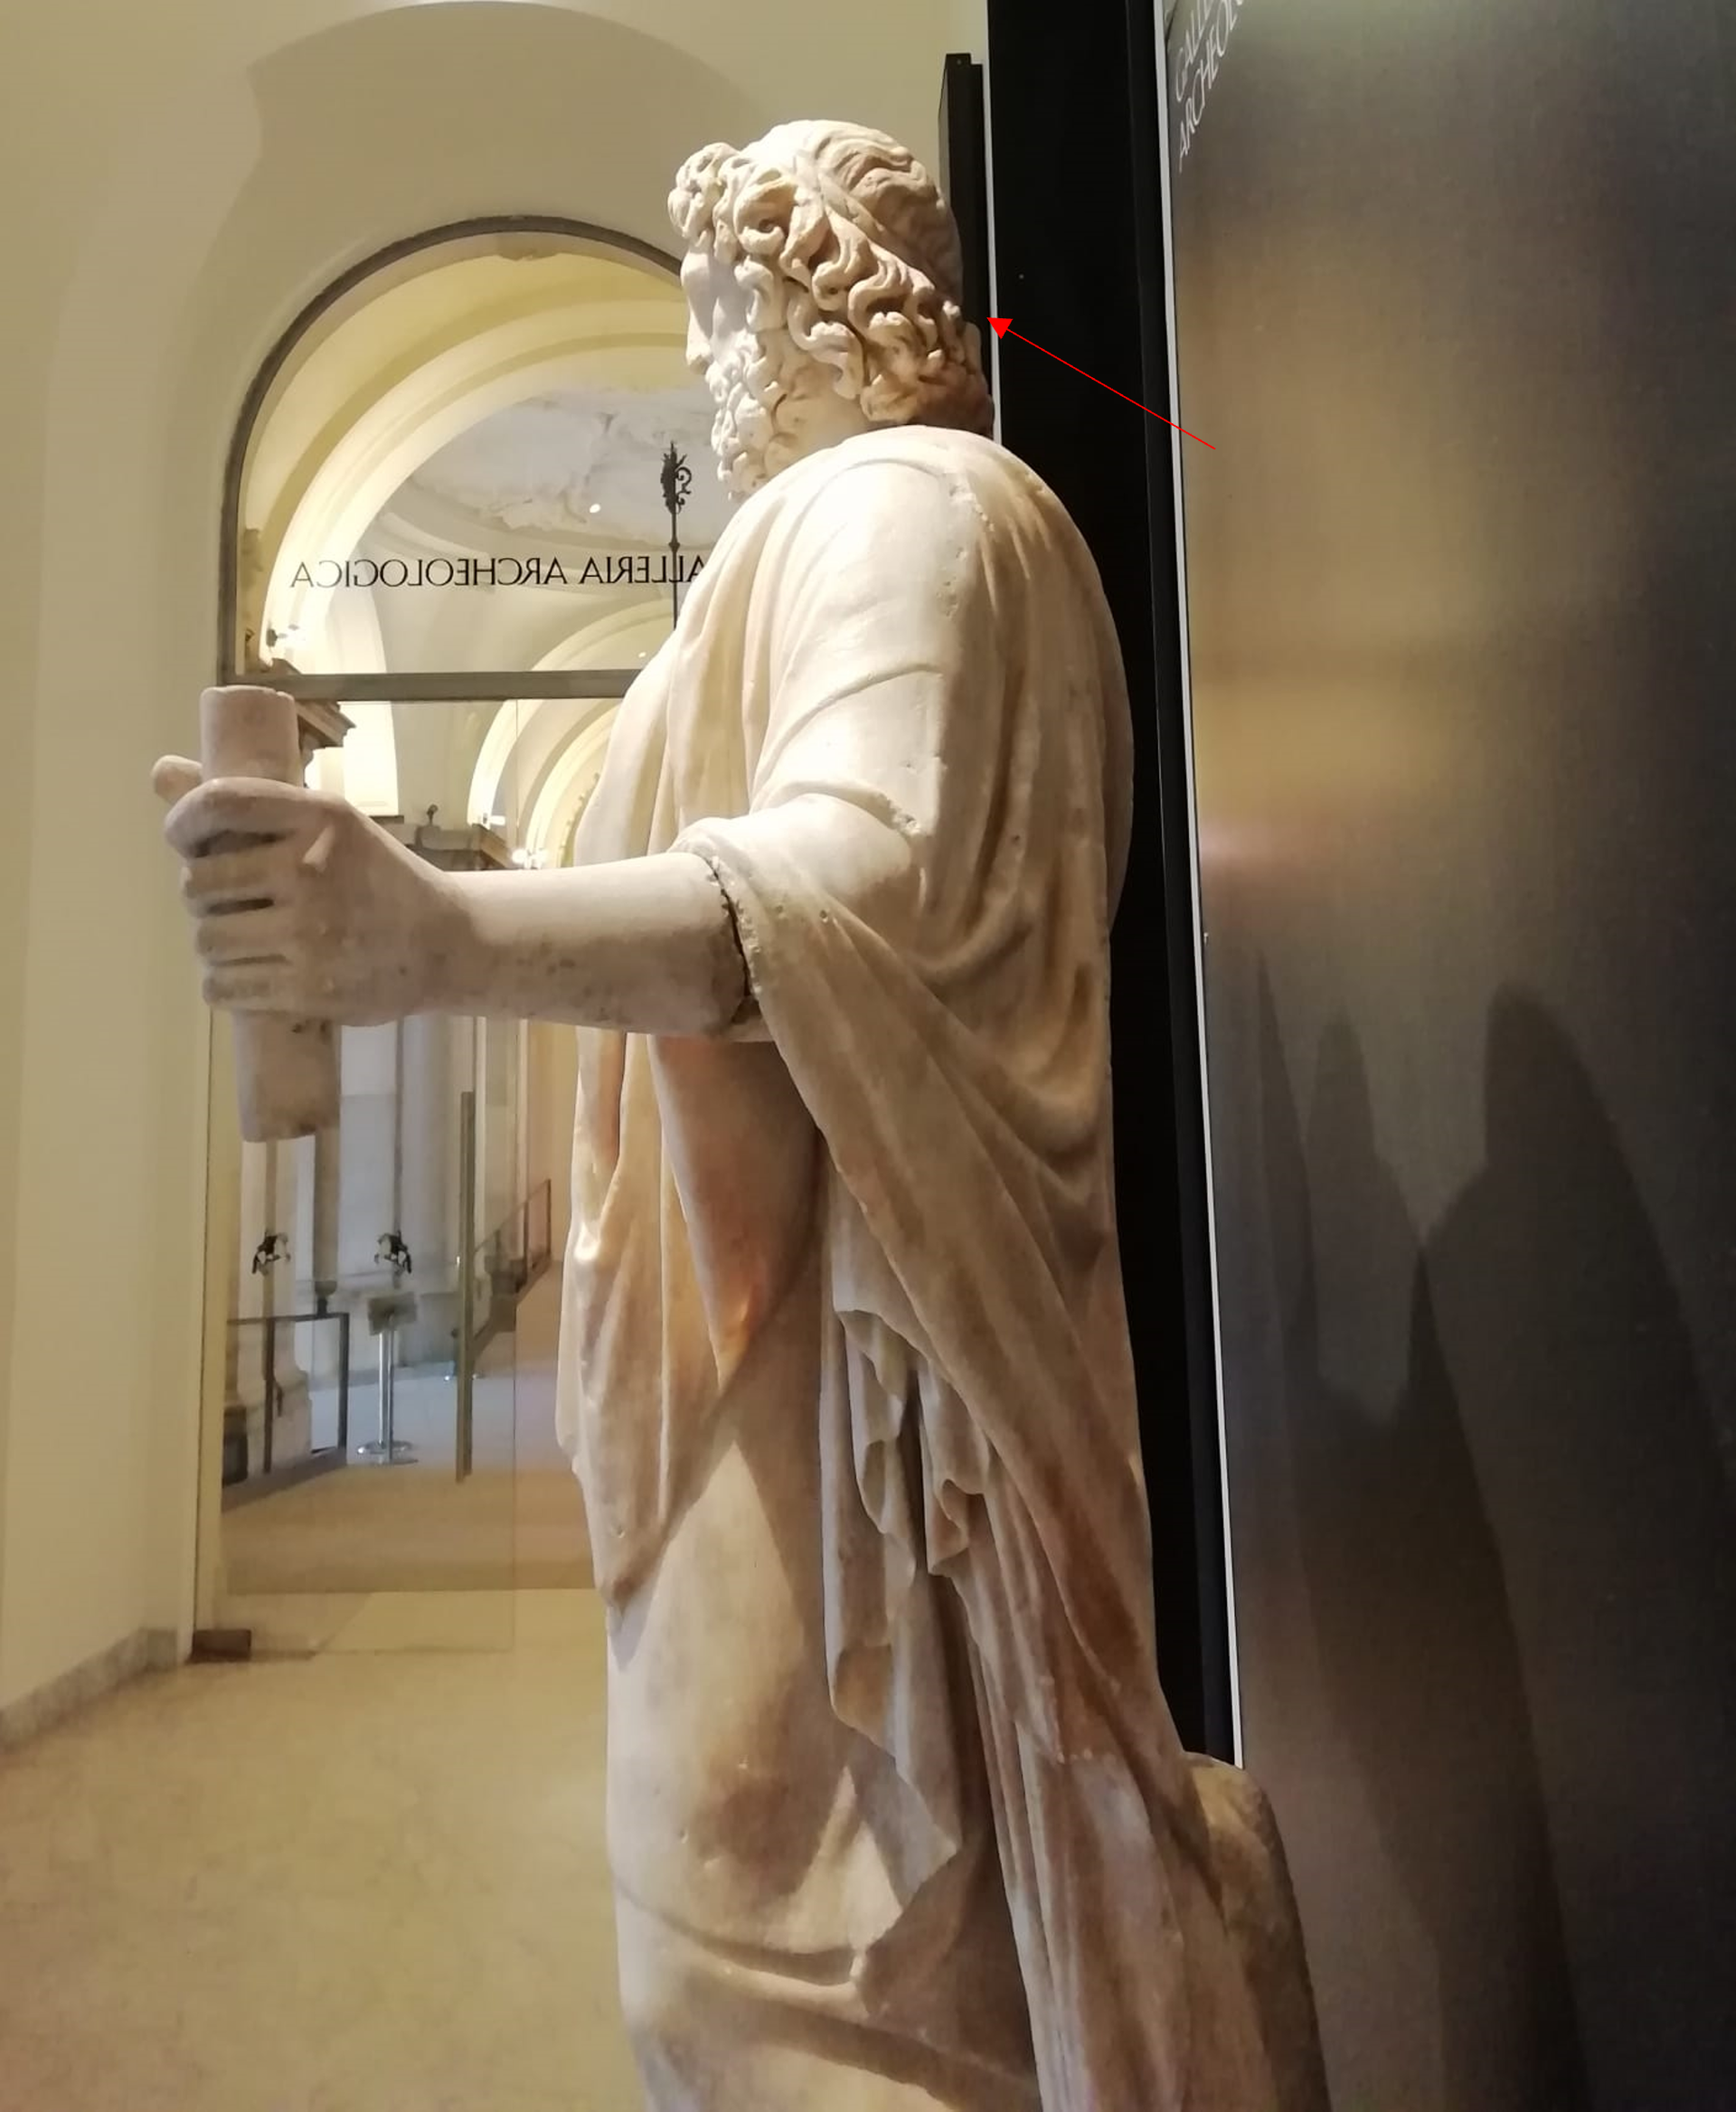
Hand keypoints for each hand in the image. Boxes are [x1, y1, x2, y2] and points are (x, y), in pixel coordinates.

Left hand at [154, 758, 467, 1025]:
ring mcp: (309, 934)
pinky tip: (246, 973)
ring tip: (243, 941)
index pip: (219, 804)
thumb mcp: (328, 825)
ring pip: (207, 941)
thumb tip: (160, 772)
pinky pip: (224, 986)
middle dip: (203, 895)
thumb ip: (248, 803)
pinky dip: (223, 983)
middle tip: (230, 901)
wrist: (444, 945)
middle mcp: (311, 871)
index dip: (182, 822)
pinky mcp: (309, 988)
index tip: (182, 839)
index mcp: (319, 818)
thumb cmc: (378, 878)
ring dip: (214, 944)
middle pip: (199, 884)